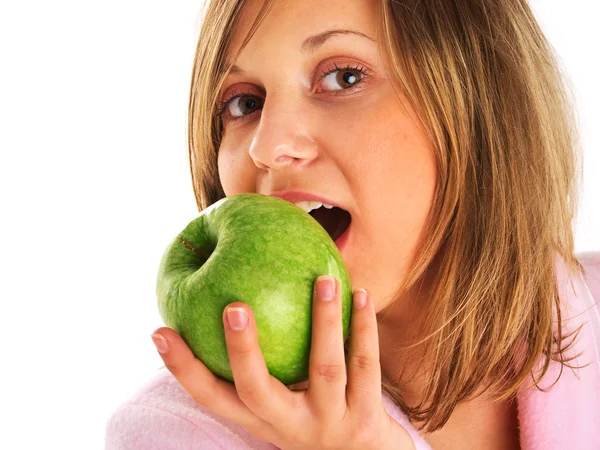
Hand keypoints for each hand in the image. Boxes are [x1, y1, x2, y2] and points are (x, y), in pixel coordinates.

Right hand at [151, 276, 414, 449]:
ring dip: (323, 321)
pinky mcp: (367, 420)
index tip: (159, 331)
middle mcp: (288, 425)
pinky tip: (360, 293)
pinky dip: (364, 328)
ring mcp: (329, 423)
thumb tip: (223, 300)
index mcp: (259, 419)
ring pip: (325, 369)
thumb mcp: (277, 402)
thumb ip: (257, 364)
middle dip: (243, 349)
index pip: (211, 396)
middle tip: (234, 306)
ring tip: (322, 279)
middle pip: (257, 389)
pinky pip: (366, 365)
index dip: (182, 368)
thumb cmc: (307, 415)